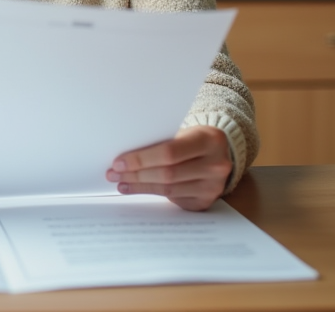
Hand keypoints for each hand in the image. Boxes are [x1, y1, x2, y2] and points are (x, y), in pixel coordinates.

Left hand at [105, 125, 231, 210]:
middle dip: (136, 175)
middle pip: (167, 174)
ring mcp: (213, 187)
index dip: (141, 159)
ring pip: (168, 190)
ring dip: (140, 187)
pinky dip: (153, 195)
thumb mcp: (183, 132)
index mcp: (209, 140)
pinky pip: (174, 200)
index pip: (169, 152)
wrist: (220, 152)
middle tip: (114, 174)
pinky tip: (138, 190)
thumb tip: (125, 157)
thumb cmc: (193, 139)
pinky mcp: (206, 201)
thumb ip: (160, 142)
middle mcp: (215, 165)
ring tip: (121, 183)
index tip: (119, 162)